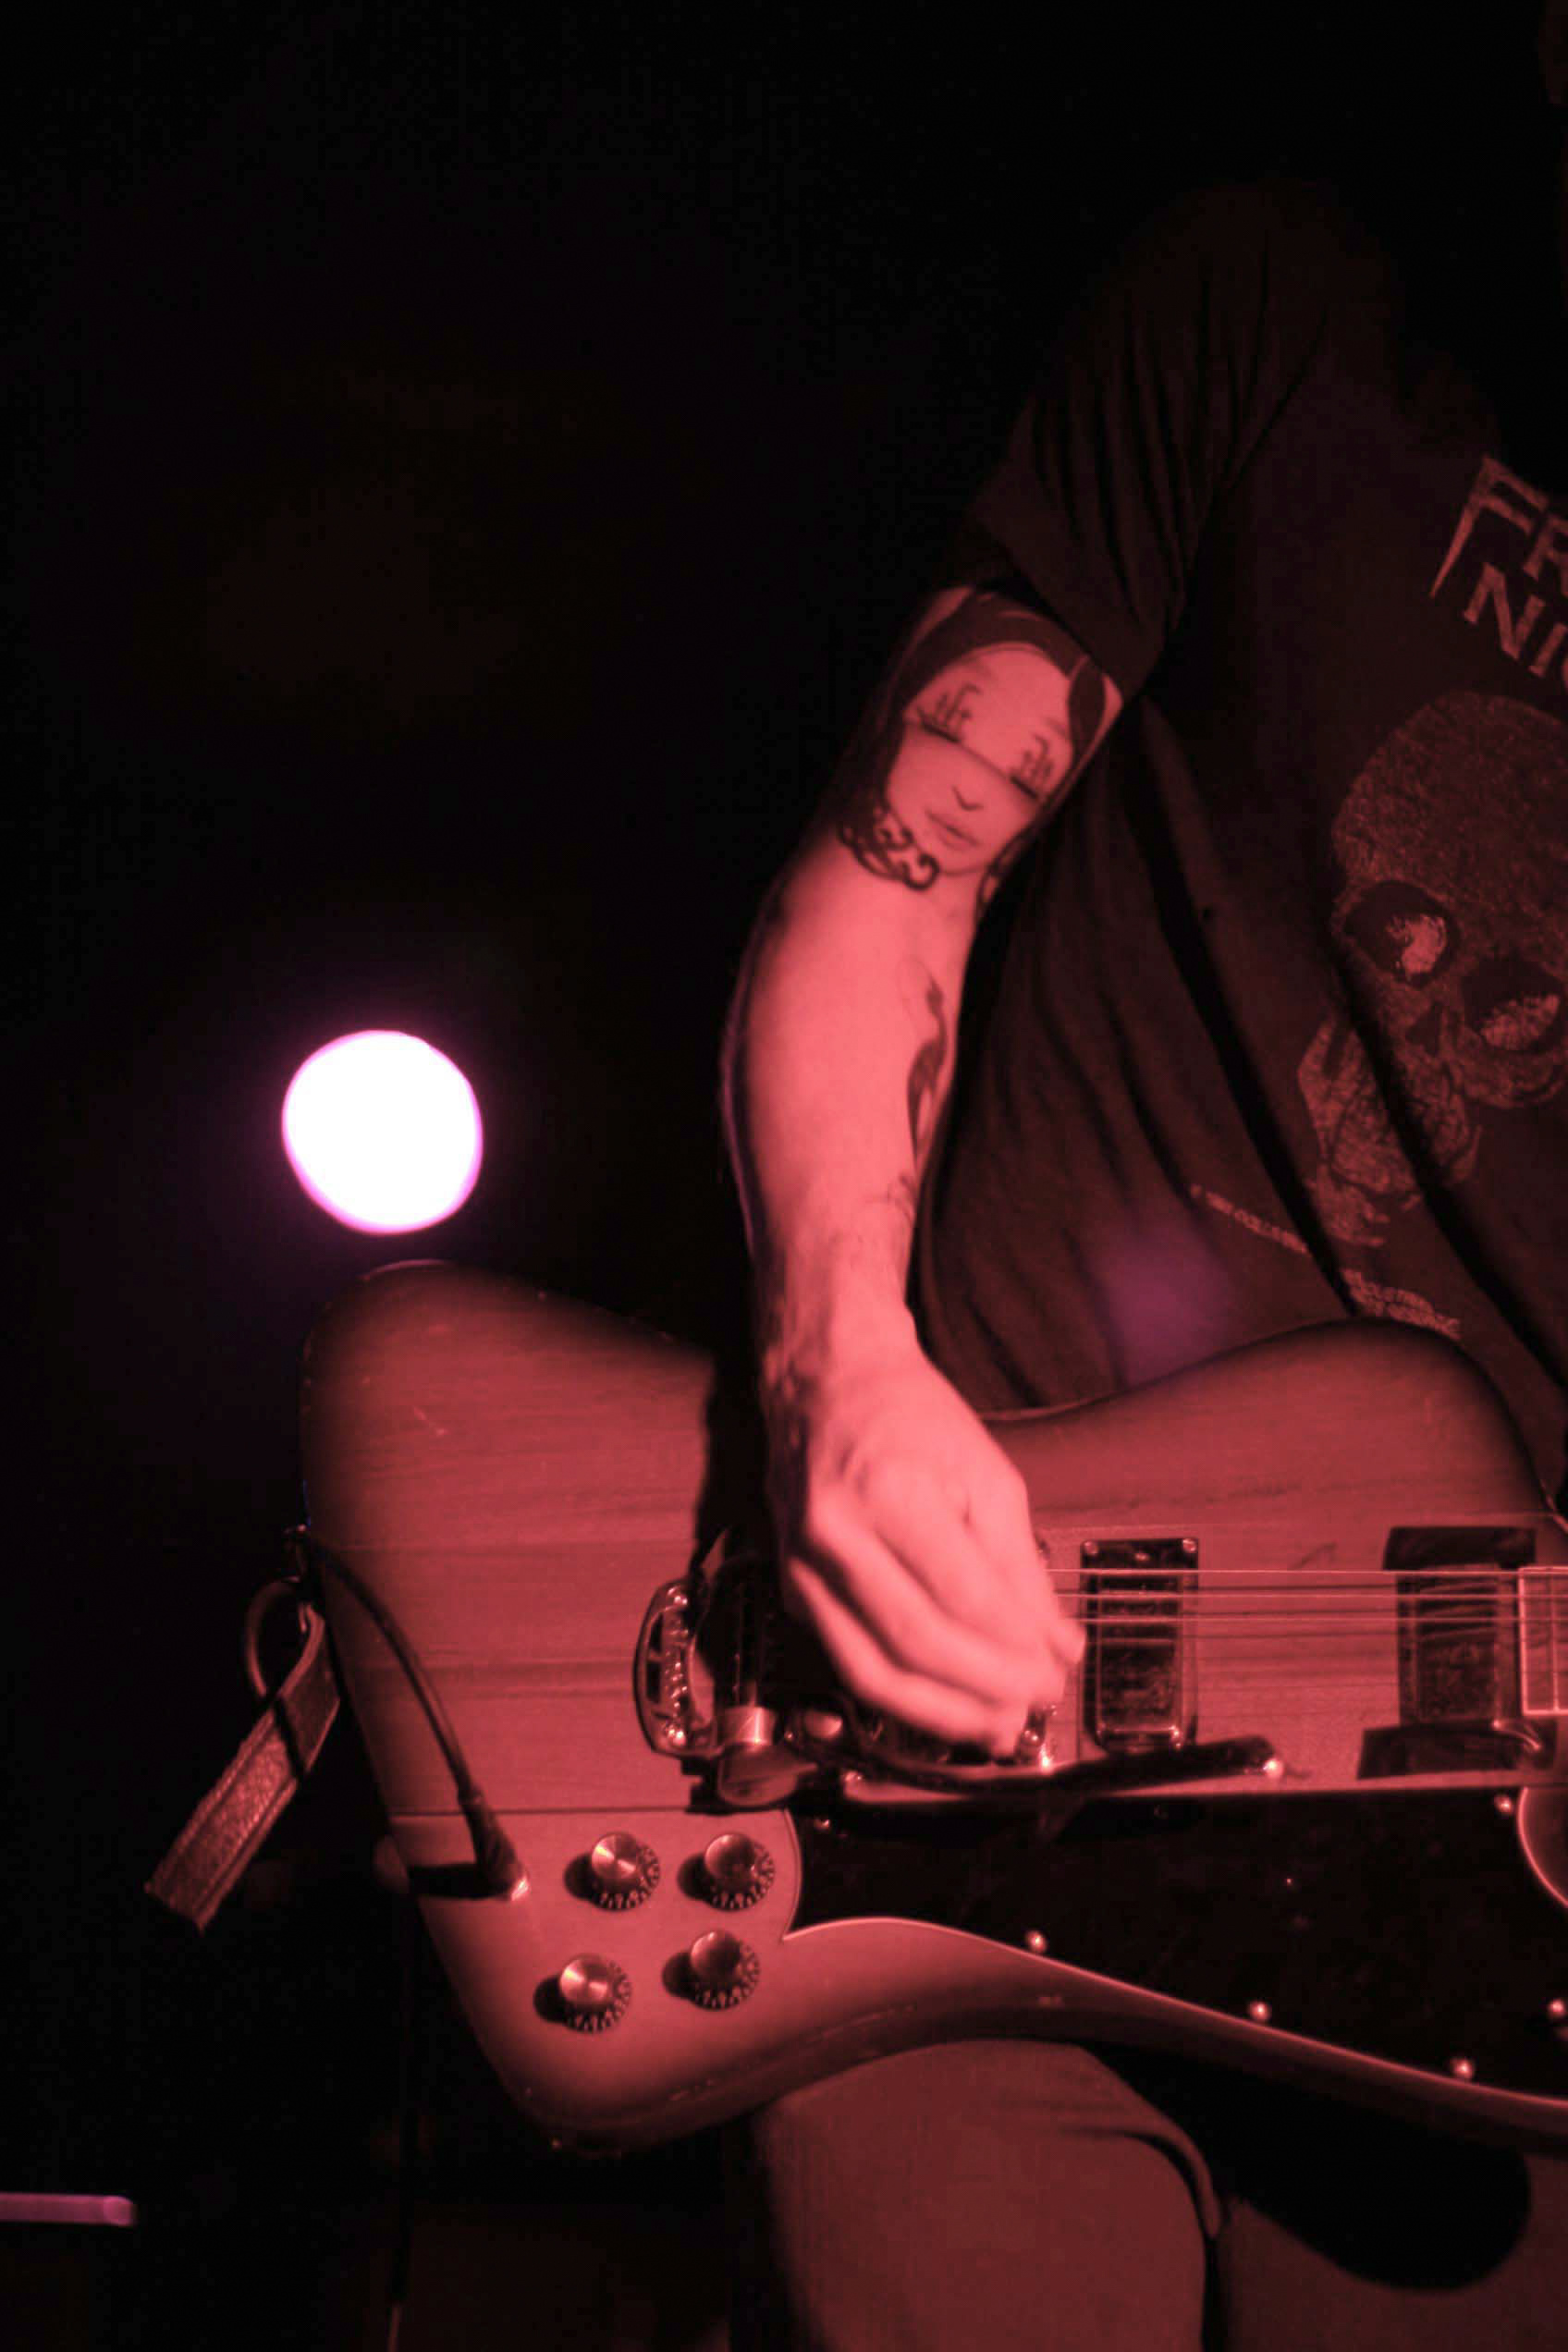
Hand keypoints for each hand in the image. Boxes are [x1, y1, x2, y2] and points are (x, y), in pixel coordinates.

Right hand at [763, 1330, 1082, 1752]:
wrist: (824, 1382)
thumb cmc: (908, 1416)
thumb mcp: (986, 1473)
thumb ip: (1020, 1565)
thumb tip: (1055, 1643)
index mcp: (888, 1492)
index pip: (963, 1597)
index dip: (1016, 1648)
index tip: (1057, 1670)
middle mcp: (834, 1535)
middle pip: (916, 1642)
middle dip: (984, 1689)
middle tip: (1034, 1705)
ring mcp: (803, 1567)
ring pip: (870, 1671)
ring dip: (940, 1714)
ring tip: (995, 1727)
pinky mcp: (792, 1590)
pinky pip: (847, 1660)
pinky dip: (900, 1694)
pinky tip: (945, 1703)